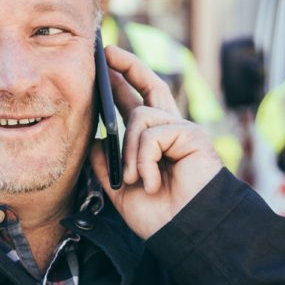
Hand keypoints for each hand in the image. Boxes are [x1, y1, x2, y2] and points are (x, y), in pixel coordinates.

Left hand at [89, 46, 222, 238]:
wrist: (184, 232)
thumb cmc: (158, 215)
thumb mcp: (119, 187)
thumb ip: (106, 162)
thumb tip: (93, 138)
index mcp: (153, 141)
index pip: (137, 102)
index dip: (123, 81)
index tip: (106, 62)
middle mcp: (169, 130)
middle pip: (151, 85)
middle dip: (128, 66)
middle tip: (106, 52)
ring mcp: (181, 130)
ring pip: (139, 117)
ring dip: (128, 152)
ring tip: (131, 180)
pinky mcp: (191, 135)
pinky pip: (152, 134)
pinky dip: (143, 160)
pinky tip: (152, 182)